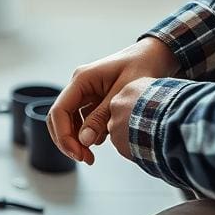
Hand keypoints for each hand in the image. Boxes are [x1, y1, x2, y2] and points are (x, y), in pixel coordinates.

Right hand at [46, 37, 178, 164]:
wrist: (155, 56)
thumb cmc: (141, 68)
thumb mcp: (123, 94)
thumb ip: (102, 117)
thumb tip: (84, 140)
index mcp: (82, 79)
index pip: (60, 110)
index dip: (64, 136)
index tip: (78, 154)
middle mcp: (80, 85)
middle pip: (59, 117)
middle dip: (68, 141)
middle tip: (85, 158)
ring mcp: (86, 92)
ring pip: (70, 120)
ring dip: (78, 139)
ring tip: (94, 154)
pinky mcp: (94, 99)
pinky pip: (83, 119)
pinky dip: (89, 132)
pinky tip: (104, 137)